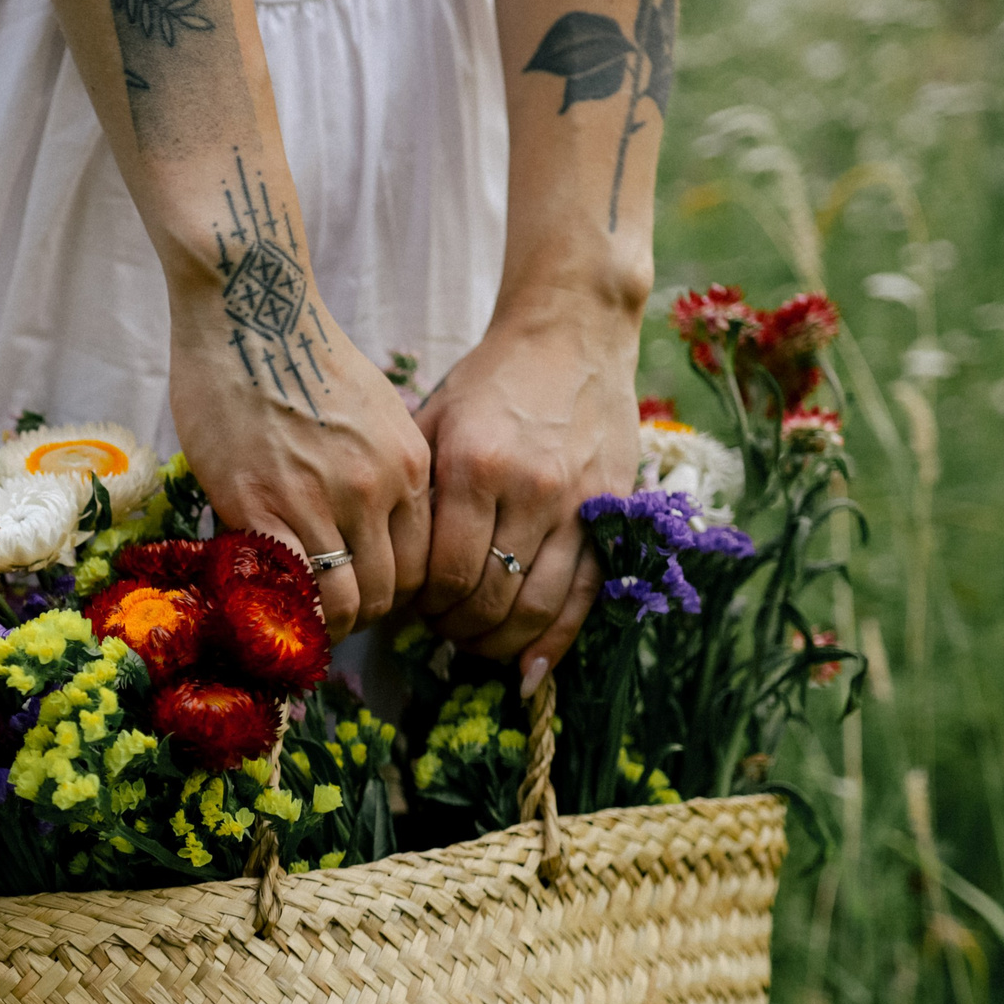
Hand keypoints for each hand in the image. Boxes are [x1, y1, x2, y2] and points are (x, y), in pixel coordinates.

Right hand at [166, 290, 431, 632]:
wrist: (251, 315)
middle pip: (389, 592)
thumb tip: (367, 526)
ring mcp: (323, 502)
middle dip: (361, 614)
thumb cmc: (301, 356)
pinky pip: (290, 589)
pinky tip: (268, 607)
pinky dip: (285, 611)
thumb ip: (380, 471)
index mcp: (410, 466)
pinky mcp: (264, 507)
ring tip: (299, 620)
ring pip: (345, 602)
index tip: (362, 593)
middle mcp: (377, 490)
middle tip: (328, 616)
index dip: (393, 592)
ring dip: (325, 623)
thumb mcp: (373, 414)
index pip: (422, 564)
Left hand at [413, 297, 640, 685]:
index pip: (445, 572)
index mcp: (475, 466)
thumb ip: (414, 495)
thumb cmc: (490, 381)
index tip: (412, 612)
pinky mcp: (615, 511)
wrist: (573, 335)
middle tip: (441, 631)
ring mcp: (580, 503)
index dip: (424, 608)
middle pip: (490, 597)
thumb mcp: (433, 422)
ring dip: (501, 642)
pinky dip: (558, 641)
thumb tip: (388, 572)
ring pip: (539, 607)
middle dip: (458, 630)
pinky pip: (587, 595)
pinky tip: (531, 669)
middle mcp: (531, 489)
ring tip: (477, 644)